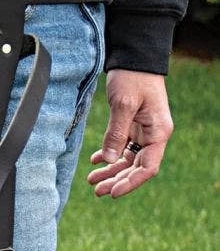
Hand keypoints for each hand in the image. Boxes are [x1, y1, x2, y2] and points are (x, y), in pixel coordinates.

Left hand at [87, 69, 173, 197]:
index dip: (130, 182)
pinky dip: (108, 155)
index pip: (147, 167)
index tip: (113, 193)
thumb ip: (116, 133)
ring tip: (92, 180)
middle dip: (117, 180)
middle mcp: (153, 135)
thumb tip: (107, 160)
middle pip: (136, 167)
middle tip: (97, 191)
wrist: (134, 58)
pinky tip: (94, 160)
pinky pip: (121, 146)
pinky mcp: (132, 125)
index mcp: (158, 132)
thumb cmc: (133, 77)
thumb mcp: (124, 104)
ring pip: (127, 159)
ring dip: (110, 170)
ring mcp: (143, 131)